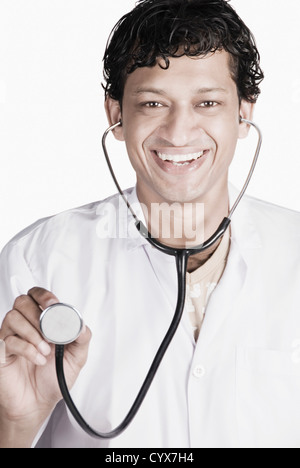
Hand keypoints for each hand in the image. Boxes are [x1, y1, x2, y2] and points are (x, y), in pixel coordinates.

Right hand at [0, 287, 90, 446]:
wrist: (39, 403)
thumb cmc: (54, 377)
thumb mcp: (77, 357)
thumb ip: (81, 337)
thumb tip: (80, 324)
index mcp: (42, 321)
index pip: (37, 295)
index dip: (44, 295)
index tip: (53, 305)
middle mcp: (25, 325)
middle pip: (22, 301)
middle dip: (38, 315)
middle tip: (50, 333)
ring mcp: (11, 337)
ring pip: (13, 317)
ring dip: (33, 333)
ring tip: (45, 351)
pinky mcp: (2, 352)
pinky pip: (9, 340)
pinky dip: (27, 349)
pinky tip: (37, 360)